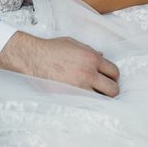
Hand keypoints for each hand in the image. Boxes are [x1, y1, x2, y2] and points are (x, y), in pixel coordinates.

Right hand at [0, 32, 119, 96]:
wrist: (33, 58)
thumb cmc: (51, 49)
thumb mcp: (73, 43)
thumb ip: (90, 50)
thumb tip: (102, 57)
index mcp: (91, 58)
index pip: (114, 72)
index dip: (114, 76)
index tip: (109, 78)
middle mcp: (89, 73)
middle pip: (113, 90)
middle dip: (111, 90)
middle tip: (105, 89)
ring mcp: (79, 87)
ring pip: (101, 100)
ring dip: (100, 98)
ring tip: (94, 95)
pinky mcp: (70, 96)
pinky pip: (86, 103)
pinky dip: (88, 102)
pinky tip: (83, 98)